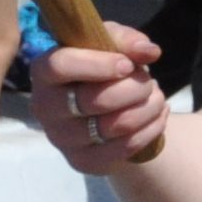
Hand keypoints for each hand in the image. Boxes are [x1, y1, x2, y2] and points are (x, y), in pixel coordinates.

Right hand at [31, 26, 168, 172]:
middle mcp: (45, 107)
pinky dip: (150, 129)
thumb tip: (149, 51)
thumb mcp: (110, 43)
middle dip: (133, 88)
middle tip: (148, 81)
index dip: (98, 64)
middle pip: (94, 100)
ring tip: (157, 97)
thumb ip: (126, 40)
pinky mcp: (82, 161)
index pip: (60, 66)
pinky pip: (125, 147)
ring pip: (116, 125)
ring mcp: (62, 138)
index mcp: (43, 71)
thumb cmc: (101, 68)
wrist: (104, 109)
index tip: (127, 65)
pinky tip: (158, 116)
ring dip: (148, 108)